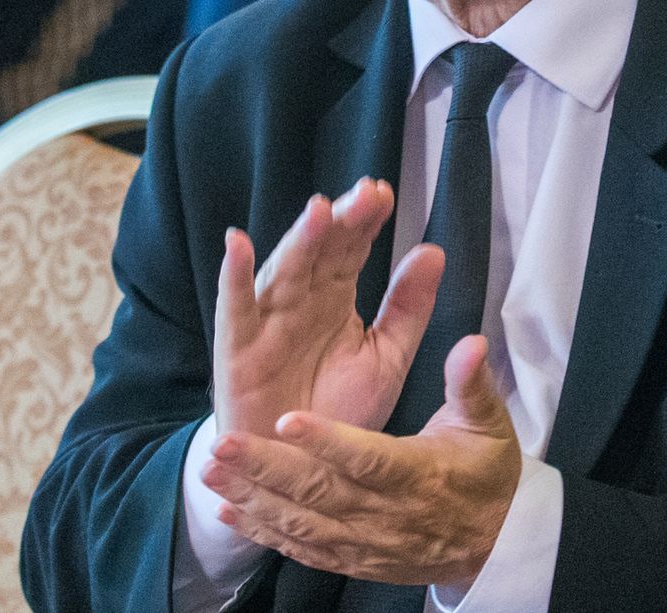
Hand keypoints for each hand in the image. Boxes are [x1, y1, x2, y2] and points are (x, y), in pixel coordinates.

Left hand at [203, 335, 522, 587]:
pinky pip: (303, 550)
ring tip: (212, 471)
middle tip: (223, 442)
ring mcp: (366, 543)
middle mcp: (387, 514)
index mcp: (419, 475)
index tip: (286, 418)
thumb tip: (471, 342)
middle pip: (320, 493)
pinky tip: (229, 510)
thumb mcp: (489, 427)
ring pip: (303, 524)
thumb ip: (472, 384)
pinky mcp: (353, 560)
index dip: (328, 442)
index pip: (369, 459)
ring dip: (254, 498)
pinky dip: (264, 533)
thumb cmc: (488, 476)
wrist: (496, 547)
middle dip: (268, 468)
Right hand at [214, 179, 443, 441]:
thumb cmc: (337, 410)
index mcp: (334, 298)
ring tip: (319, 210)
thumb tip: (433, 251)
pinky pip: (234, 309)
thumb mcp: (385, 359)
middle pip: (320, 252)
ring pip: (283, 272)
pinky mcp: (237, 351)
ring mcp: (267, 322)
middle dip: (341, 222)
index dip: (366, 222)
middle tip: (365, 194)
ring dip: (299, 240)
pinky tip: (238, 244)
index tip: (384, 195)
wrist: (299, 472)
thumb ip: (408, 308)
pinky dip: (233, 276)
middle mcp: (300, 301)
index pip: (351, 249)